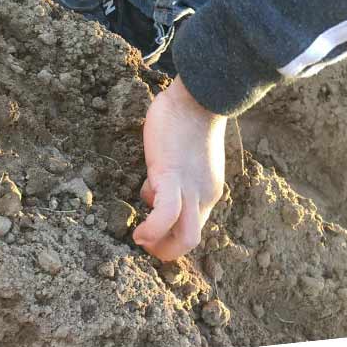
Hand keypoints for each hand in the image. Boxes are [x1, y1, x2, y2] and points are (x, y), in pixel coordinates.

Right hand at [135, 79, 227, 261]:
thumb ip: (173, 176)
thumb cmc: (189, 121)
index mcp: (207, 191)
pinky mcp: (173, 177)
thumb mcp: (184, 158)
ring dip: (159, 246)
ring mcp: (192, 189)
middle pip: (190, 240)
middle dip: (165, 250)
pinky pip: (167, 215)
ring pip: (185, 237)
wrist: (200, 97)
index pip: (191, 226)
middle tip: (144, 242)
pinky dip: (153, 230)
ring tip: (140, 239)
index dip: (169, 234)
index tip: (150, 229)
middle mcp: (204, 196)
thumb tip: (153, 189)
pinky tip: (139, 233)